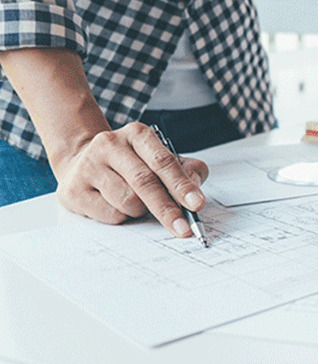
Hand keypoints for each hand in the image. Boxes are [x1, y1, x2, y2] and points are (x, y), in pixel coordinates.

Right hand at [53, 122, 208, 235]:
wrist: (82, 162)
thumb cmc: (131, 164)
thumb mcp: (160, 158)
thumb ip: (186, 170)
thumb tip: (194, 188)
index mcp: (137, 134)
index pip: (163, 161)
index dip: (181, 185)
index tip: (197, 204)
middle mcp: (110, 145)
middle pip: (145, 183)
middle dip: (167, 209)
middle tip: (183, 228)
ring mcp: (89, 166)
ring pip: (127, 201)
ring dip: (140, 211)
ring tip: (137, 203)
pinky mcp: (74, 189)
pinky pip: (110, 214)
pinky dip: (122, 217)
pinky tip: (117, 206)